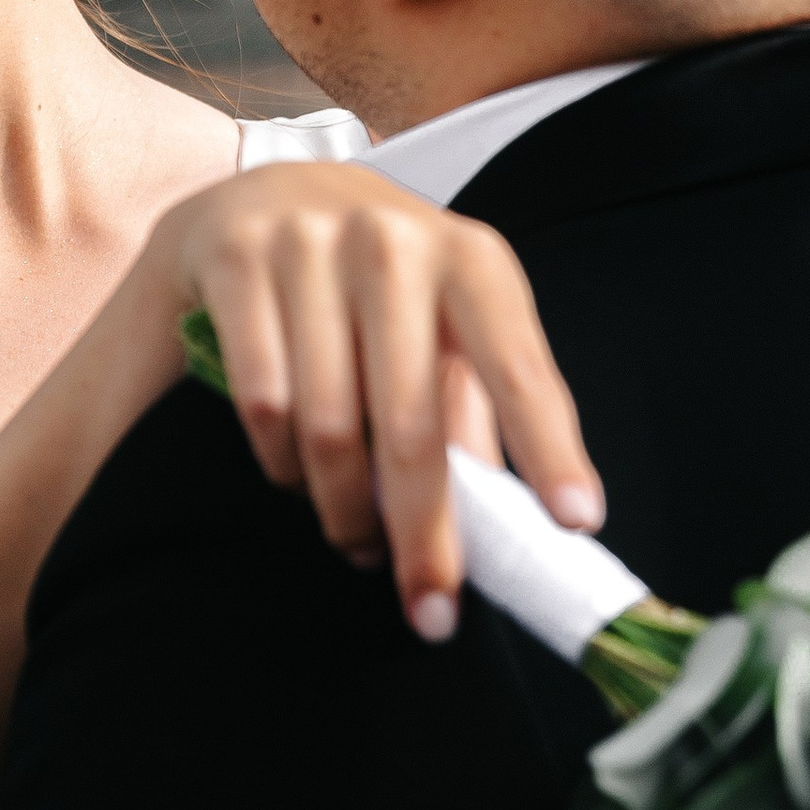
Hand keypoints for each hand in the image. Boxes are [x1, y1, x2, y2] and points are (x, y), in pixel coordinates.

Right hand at [144, 161, 602, 636]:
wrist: (250, 199)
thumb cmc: (365, 283)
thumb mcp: (435, 327)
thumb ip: (471, 409)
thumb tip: (516, 519)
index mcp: (470, 258)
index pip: (519, 364)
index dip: (549, 446)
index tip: (575, 521)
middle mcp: (394, 239)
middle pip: (413, 423)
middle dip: (424, 532)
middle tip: (431, 609)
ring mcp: (309, 242)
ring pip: (328, 424)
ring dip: (343, 508)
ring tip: (355, 541)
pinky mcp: (235, 257)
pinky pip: (261, 401)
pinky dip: (278, 463)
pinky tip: (291, 477)